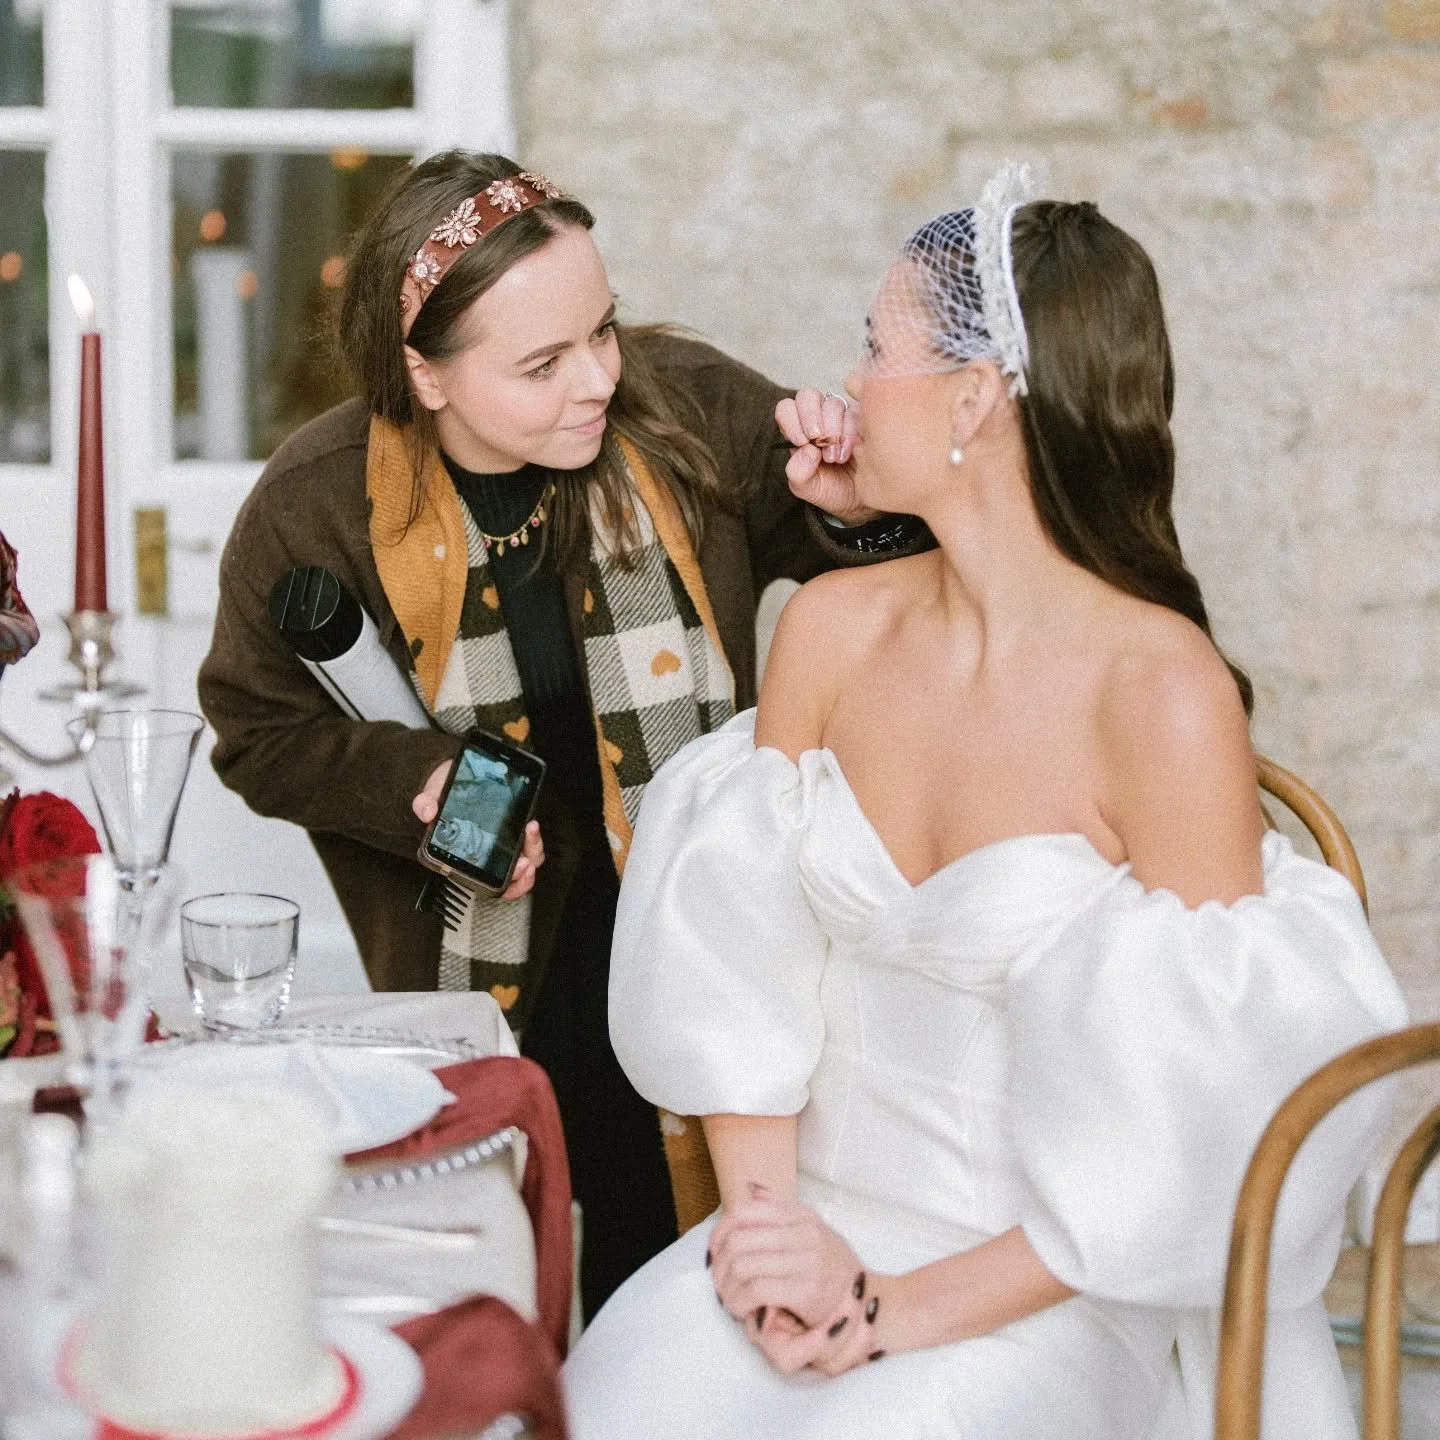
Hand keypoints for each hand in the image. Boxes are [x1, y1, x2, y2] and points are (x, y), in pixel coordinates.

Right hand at [412, 760, 544, 899]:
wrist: (456, 776)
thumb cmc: (445, 793)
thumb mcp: (433, 794)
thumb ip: (426, 803)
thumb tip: (427, 811)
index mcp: (467, 857)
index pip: (486, 883)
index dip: (501, 886)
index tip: (507, 873)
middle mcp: (488, 855)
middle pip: (512, 880)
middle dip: (521, 878)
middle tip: (522, 865)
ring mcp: (505, 844)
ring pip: (526, 863)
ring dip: (532, 855)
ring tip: (529, 836)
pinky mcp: (516, 830)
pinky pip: (530, 845)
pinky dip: (534, 839)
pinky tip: (530, 826)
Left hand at [709, 1185, 891, 1375]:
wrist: (867, 1301)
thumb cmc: (833, 1267)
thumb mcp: (812, 1229)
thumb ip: (781, 1210)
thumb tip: (751, 1188)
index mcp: (800, 1215)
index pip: (744, 1211)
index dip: (720, 1231)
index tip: (713, 1252)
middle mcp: (803, 1232)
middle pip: (739, 1239)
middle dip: (719, 1264)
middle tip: (718, 1282)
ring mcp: (806, 1260)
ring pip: (744, 1265)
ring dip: (727, 1287)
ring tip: (728, 1299)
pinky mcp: (806, 1291)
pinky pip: (757, 1290)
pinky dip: (740, 1302)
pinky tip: (741, 1310)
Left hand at [775, 389, 872, 523]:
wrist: (858, 501)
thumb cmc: (828, 490)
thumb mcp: (806, 488)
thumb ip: (798, 472)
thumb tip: (808, 449)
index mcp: (797, 430)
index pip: (786, 408)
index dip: (790, 419)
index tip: (801, 441)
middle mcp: (816, 418)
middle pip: (808, 396)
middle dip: (811, 416)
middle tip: (817, 440)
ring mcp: (840, 417)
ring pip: (833, 405)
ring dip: (832, 431)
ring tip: (834, 458)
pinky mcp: (862, 420)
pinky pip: (855, 415)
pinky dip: (850, 435)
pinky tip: (848, 454)